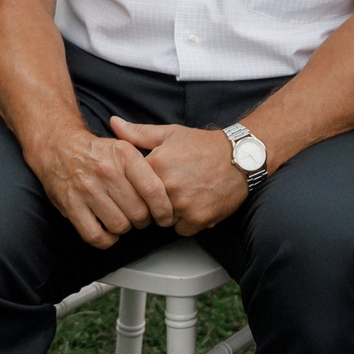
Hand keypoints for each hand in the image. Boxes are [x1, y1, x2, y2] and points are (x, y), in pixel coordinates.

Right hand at [22, 125, 174, 247]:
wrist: (59, 147)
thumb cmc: (97, 152)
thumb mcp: (125, 146)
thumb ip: (148, 164)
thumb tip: (172, 185)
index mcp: (125, 155)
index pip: (154, 190)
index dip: (164, 209)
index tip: (166, 217)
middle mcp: (107, 172)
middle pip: (138, 212)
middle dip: (144, 220)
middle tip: (141, 217)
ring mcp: (87, 190)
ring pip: (119, 225)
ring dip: (124, 228)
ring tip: (123, 220)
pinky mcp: (71, 206)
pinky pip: (95, 235)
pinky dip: (106, 240)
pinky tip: (108, 232)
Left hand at [108, 118, 249, 235]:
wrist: (240, 156)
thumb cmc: (203, 145)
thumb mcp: (170, 133)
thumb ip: (137, 133)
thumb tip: (113, 123)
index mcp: (156, 165)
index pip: (131, 188)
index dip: (138, 187)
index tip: (147, 184)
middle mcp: (168, 187)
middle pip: (146, 207)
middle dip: (153, 202)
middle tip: (168, 190)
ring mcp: (183, 206)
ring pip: (163, 220)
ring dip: (169, 213)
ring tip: (183, 196)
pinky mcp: (198, 219)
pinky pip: (181, 229)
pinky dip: (186, 222)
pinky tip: (195, 205)